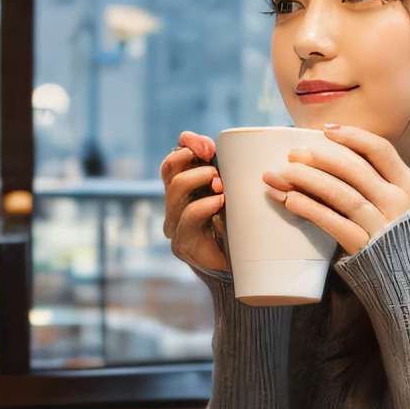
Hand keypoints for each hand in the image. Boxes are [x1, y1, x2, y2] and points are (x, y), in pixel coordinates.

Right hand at [161, 130, 227, 272]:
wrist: (238, 265)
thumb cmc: (235, 225)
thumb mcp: (227, 193)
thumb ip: (217, 169)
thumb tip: (203, 142)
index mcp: (181, 192)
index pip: (171, 164)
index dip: (185, 149)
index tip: (206, 146)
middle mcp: (173, 207)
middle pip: (171, 174)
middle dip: (194, 164)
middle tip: (216, 169)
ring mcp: (175, 226)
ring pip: (176, 191)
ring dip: (199, 180)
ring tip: (220, 185)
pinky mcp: (182, 243)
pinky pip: (188, 217)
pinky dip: (204, 205)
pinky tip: (219, 202)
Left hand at [262, 124, 409, 255]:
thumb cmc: (408, 248)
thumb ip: (390, 188)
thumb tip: (348, 163)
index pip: (380, 150)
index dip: (351, 136)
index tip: (325, 131)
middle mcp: (399, 204)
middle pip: (354, 169)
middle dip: (319, 158)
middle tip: (293, 154)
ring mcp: (382, 227)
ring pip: (340, 193)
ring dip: (307, 180)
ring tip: (282, 175)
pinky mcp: (365, 249)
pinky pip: (332, 222)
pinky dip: (309, 209)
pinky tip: (289, 200)